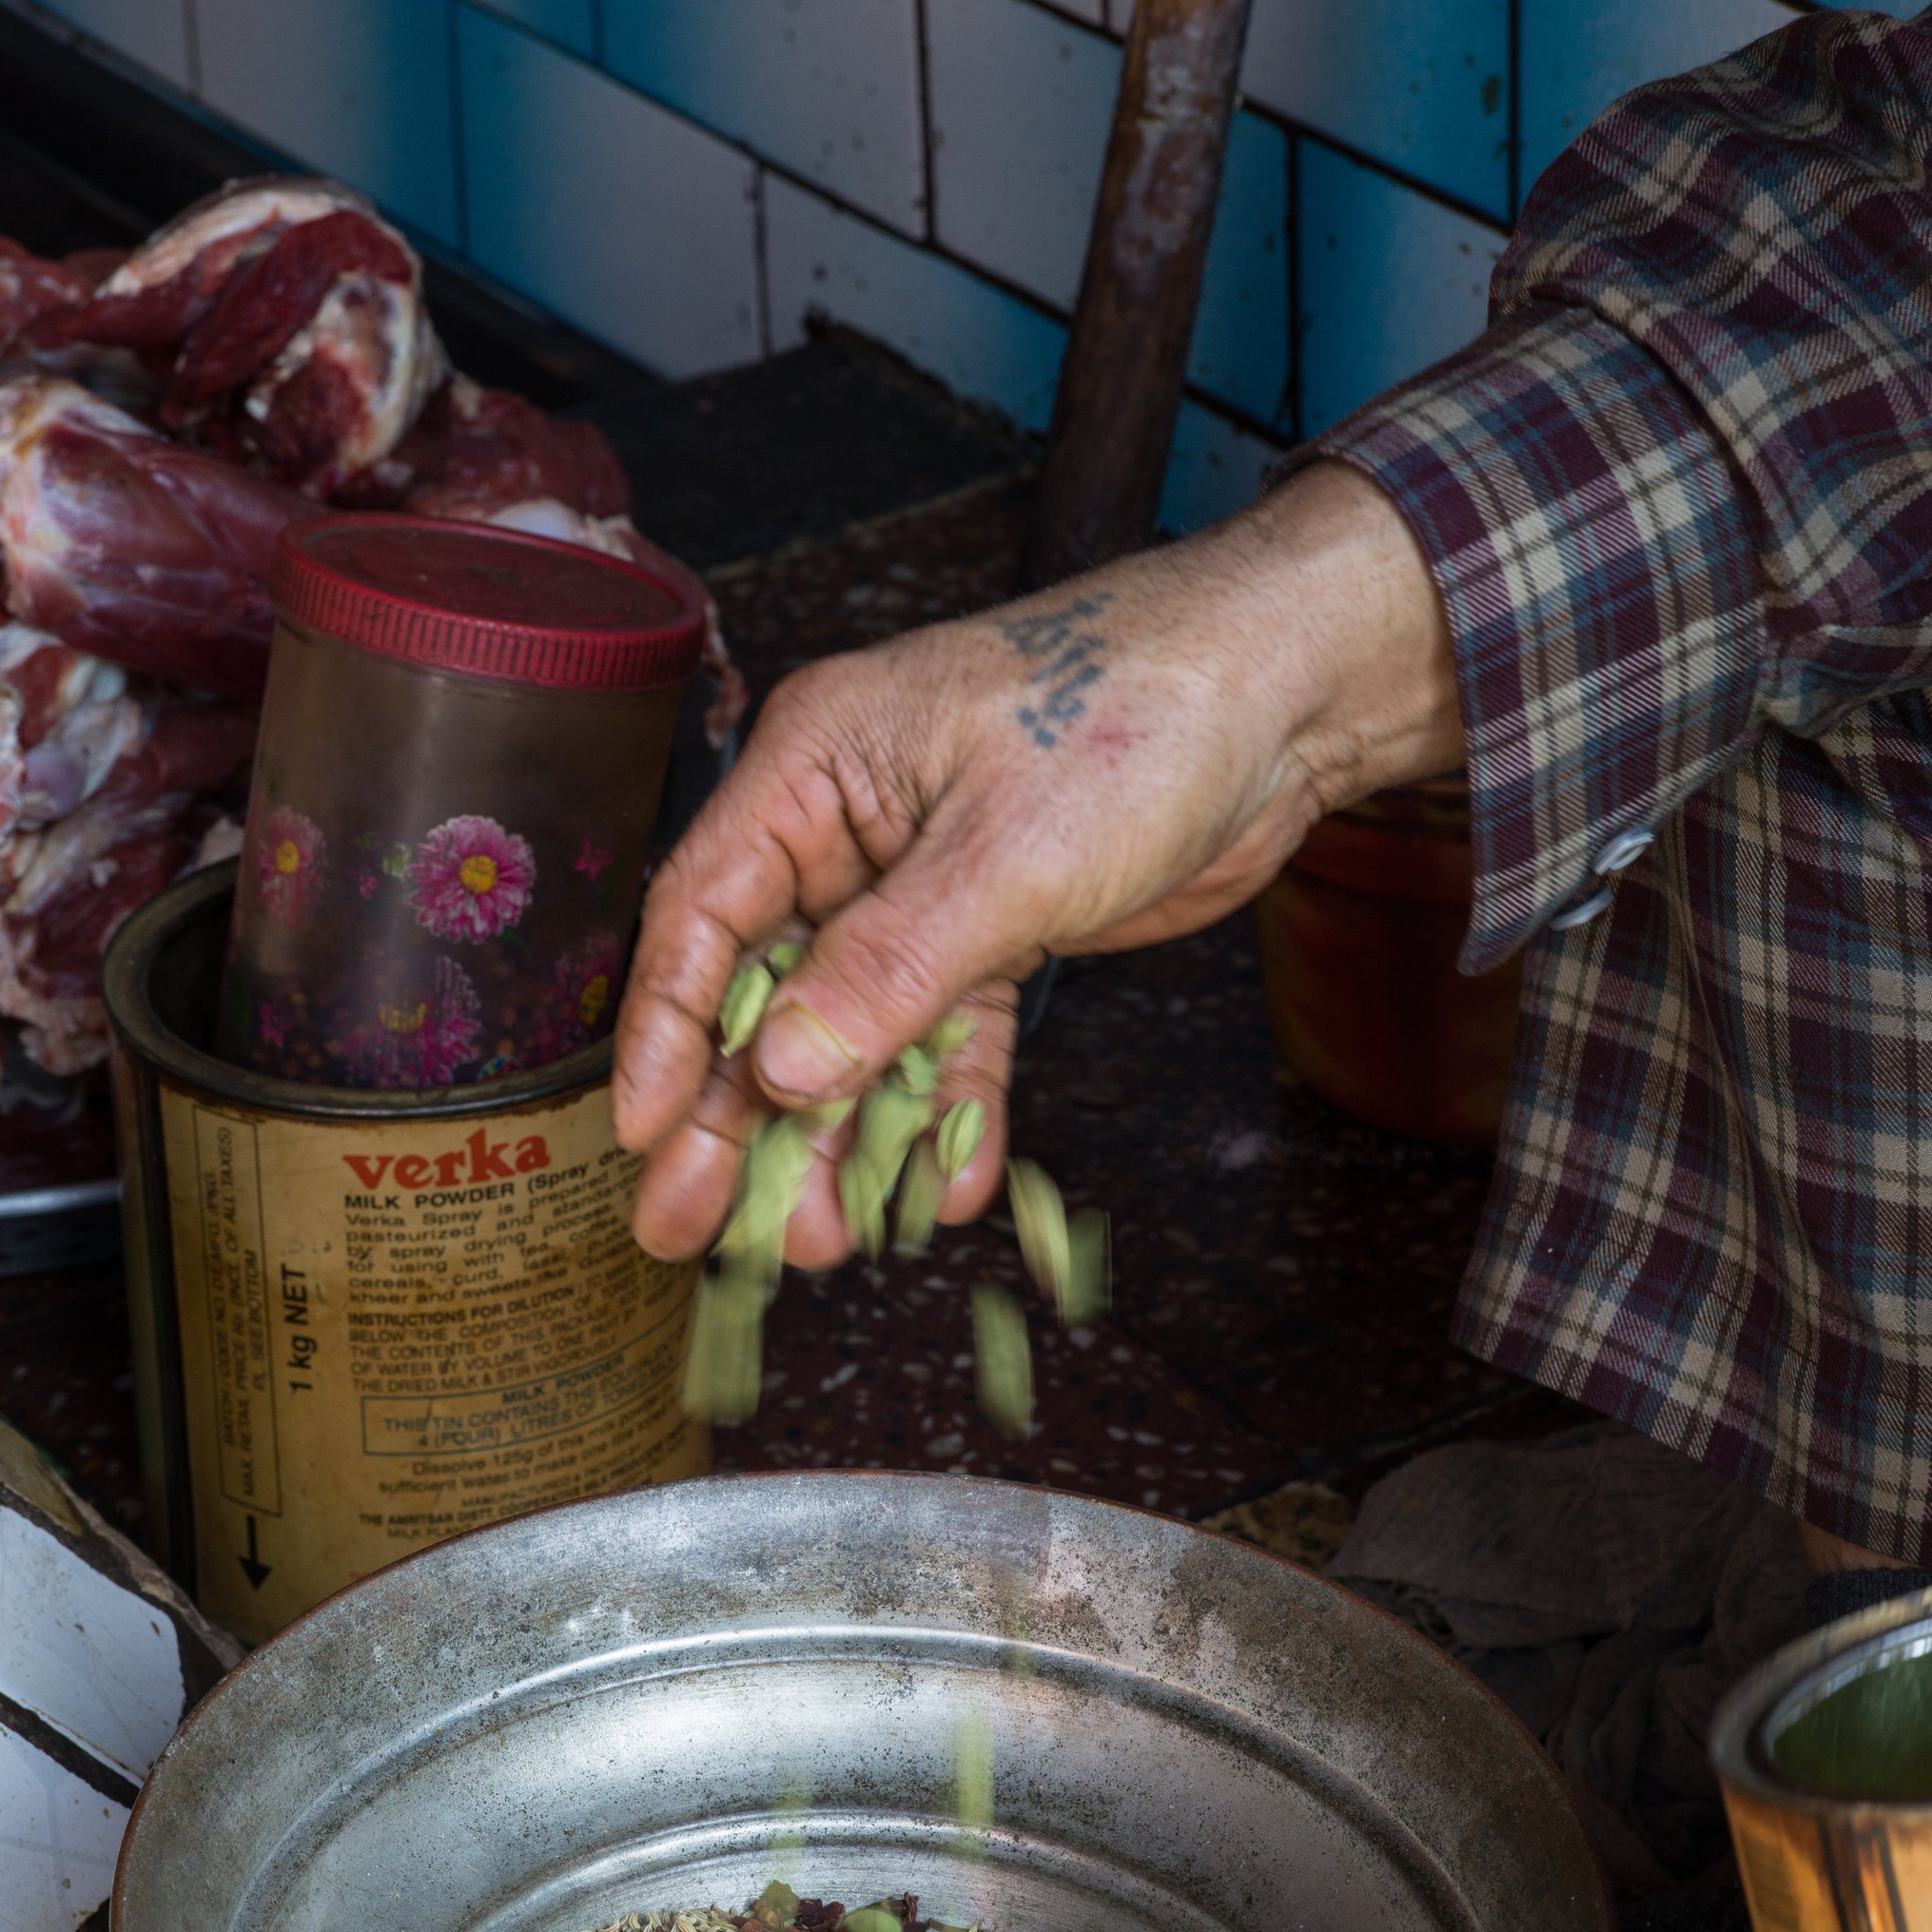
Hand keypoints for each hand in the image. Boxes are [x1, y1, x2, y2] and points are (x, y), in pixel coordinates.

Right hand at [614, 460, 1461, 1264]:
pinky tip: (948, 1189)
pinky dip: (948, 1115)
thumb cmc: (1146, 708)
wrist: (1289, 690)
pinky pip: (948, 1042)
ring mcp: (920, 887)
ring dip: (838, 1140)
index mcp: (815, 769)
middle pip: (761, 994)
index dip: (665, 1033)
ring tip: (818, 1242)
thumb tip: (784, 1069)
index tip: (643, 1135)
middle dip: (734, 1120)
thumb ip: (889, 967)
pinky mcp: (996, 934)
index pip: (701, 914)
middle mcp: (851, 830)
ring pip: (851, 1035)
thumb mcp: (1009, 852)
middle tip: (691, 1229)